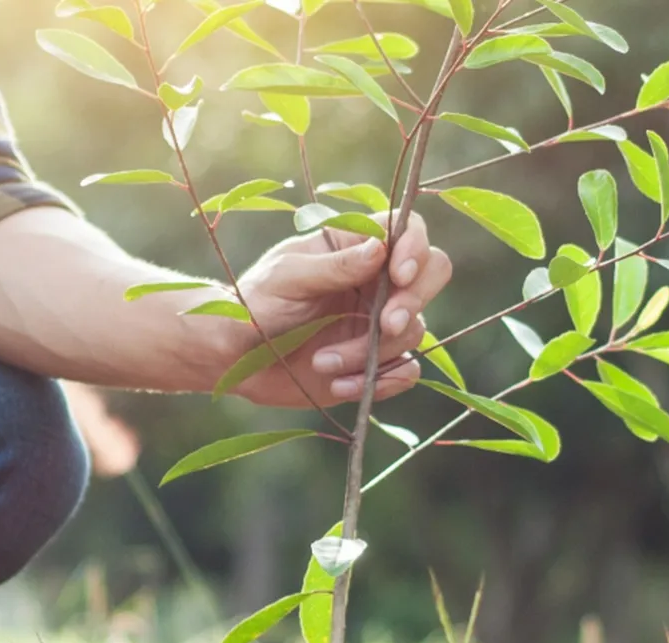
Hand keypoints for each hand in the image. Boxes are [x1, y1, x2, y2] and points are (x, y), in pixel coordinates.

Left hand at [227, 212, 451, 407]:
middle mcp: (375, 281)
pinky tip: (340, 387)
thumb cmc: (255, 304)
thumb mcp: (287, 277)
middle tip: (384, 324)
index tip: (400, 274)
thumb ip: (334, 266)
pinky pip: (405, 372)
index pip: (407, 229)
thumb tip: (381, 249)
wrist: (236, 359)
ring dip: (371, 352)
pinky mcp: (375, 362)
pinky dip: (380, 382)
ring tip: (321, 362)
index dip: (415, 247)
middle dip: (413, 301)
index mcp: (354, 247)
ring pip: (413, 331)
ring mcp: (379, 322)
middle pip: (432, 274)